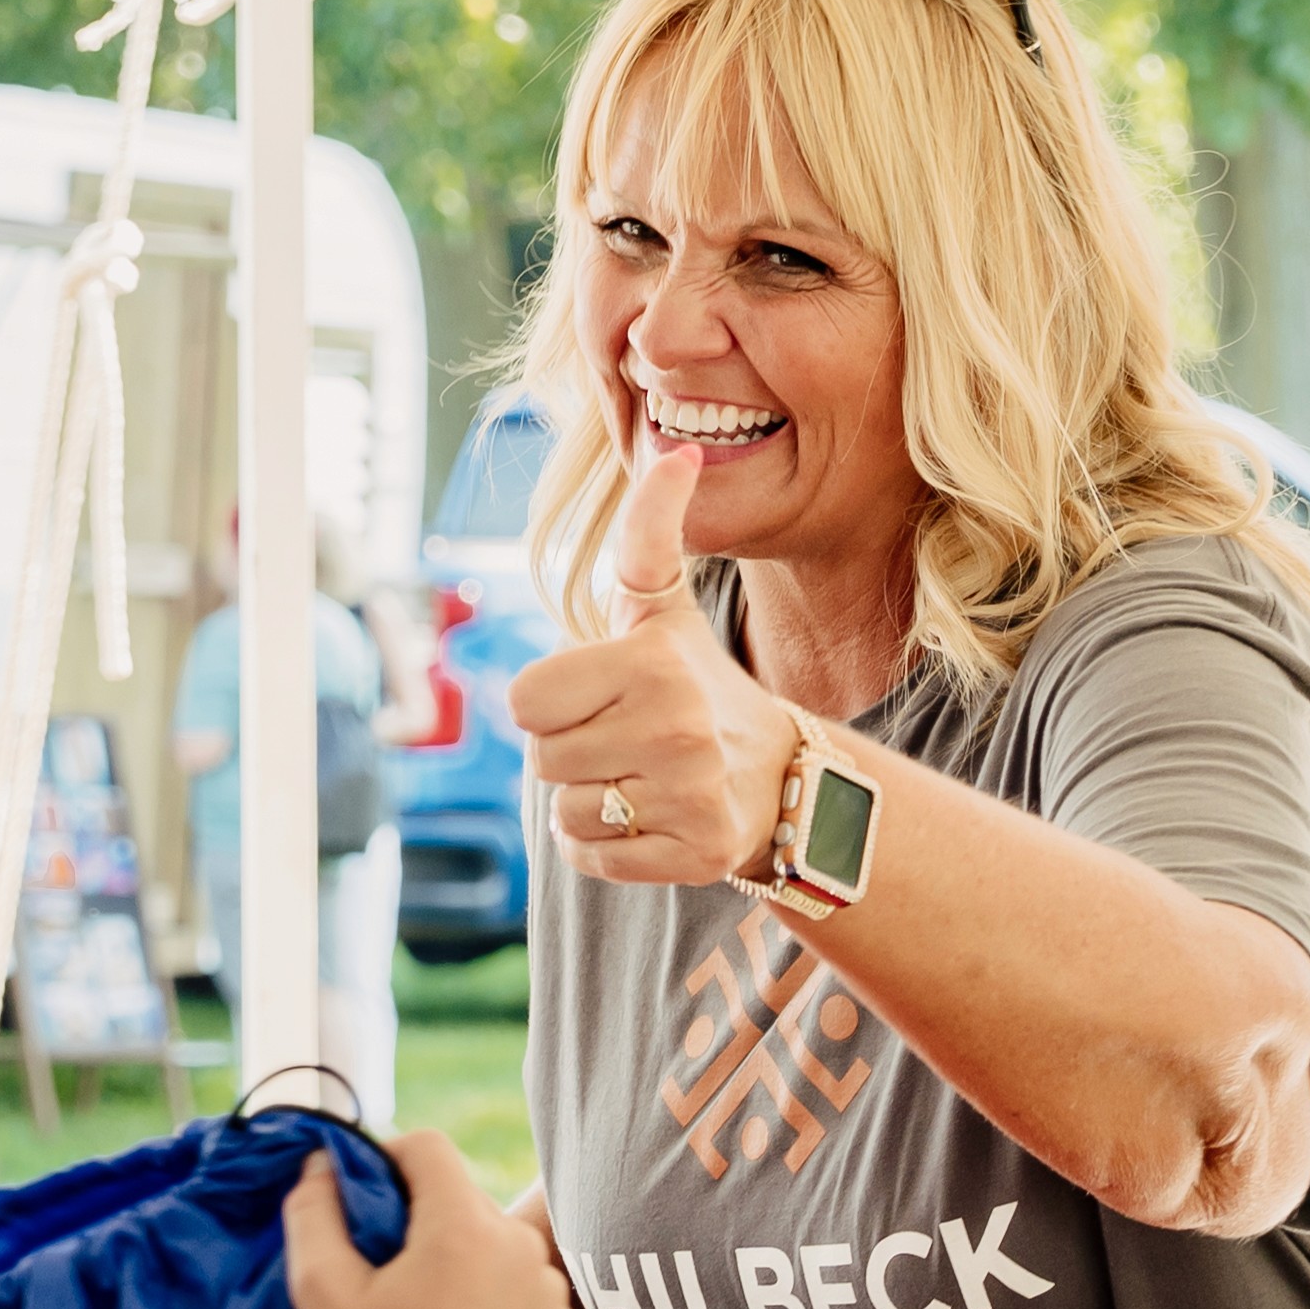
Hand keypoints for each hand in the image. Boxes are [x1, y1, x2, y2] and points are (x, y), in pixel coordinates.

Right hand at [284, 1131, 580, 1308]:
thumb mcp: (322, 1291)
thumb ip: (313, 1213)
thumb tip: (321, 1167)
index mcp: (463, 1224)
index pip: (427, 1147)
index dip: (385, 1159)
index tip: (360, 1199)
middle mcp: (517, 1243)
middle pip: (458, 1195)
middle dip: (416, 1217)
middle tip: (378, 1269)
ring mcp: (545, 1284)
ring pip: (488, 1239)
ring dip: (453, 1257)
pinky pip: (515, 1282)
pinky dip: (485, 1293)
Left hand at [510, 443, 804, 893]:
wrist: (784, 779)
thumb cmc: (697, 685)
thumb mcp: (665, 607)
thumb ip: (650, 532)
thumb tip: (680, 451)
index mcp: (652, 663)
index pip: (525, 701)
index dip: (554, 700)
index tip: (604, 697)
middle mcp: (675, 729)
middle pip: (540, 760)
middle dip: (573, 752)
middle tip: (627, 742)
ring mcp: (689, 796)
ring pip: (564, 811)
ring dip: (590, 802)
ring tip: (642, 781)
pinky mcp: (693, 854)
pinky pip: (588, 857)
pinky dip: (606, 847)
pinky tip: (651, 819)